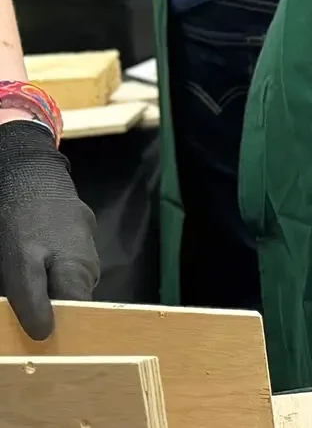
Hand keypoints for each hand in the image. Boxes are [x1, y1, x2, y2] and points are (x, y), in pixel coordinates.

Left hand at [0, 121, 99, 339]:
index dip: (60, 330)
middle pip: (72, 302)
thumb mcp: (20, 265)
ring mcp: (86, 249)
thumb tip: (44, 335)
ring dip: (47, 288)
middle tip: (19, 308)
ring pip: (67, 283)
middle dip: (49, 308)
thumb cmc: (24, 222)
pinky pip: (65, 264)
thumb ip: (33, 300)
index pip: (79, 318)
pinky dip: (49, 269)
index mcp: (79, 275)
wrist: (31, 175)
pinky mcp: (79, 236)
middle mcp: (90, 266)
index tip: (37, 339)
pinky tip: (33, 261)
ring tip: (22, 277)